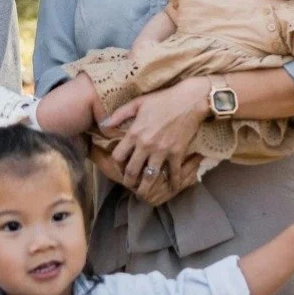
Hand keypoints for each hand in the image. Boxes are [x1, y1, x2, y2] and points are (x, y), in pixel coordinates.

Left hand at [102, 77, 205, 191]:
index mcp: (135, 133)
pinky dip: (173, 183)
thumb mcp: (138, 102)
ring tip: (143, 195)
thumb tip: (103, 124)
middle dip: (129, 182)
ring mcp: (162, 151)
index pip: (118, 156)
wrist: (190, 100)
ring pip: (150, 177)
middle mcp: (146, 145)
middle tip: (129, 186)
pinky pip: (173, 174)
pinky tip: (172, 188)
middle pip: (132, 171)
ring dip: (145, 189)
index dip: (117, 164)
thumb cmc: (163, 99)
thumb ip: (119, 114)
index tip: (120, 167)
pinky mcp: (177, 153)